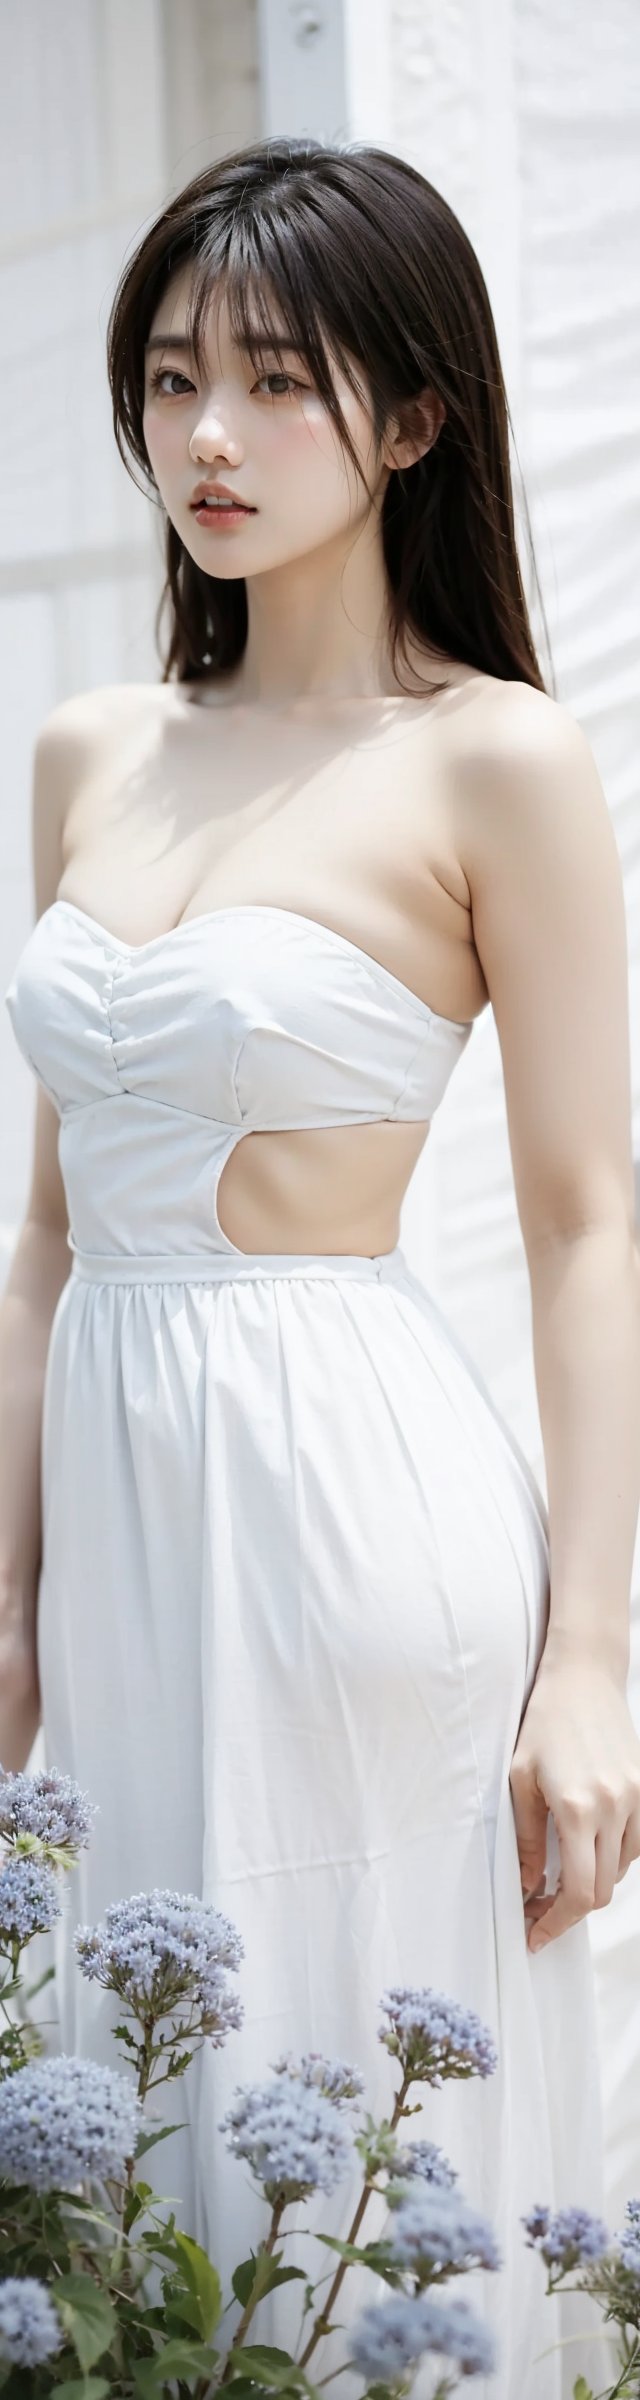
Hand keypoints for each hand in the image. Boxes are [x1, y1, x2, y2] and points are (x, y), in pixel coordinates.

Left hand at [509, 1652, 639, 1952]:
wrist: (584, 1678)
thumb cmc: (544, 1723)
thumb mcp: (519, 1780)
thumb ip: (525, 1839)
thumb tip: (527, 1885)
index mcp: (578, 1809)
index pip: (577, 1892)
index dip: (555, 1923)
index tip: (534, 1935)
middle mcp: (614, 1809)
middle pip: (601, 1890)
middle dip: (568, 1912)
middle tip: (538, 1912)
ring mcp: (635, 1800)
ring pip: (620, 1871)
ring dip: (590, 1886)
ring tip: (557, 1881)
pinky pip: (635, 1846)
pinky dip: (612, 1861)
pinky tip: (586, 1852)